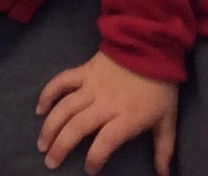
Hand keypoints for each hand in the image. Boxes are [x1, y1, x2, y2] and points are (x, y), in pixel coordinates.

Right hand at [37, 50, 177, 173]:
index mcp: (127, 116)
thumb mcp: (168, 118)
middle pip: (77, 127)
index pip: (105, 141)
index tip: (90, 170)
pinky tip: (39, 109)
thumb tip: (164, 175)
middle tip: (51, 163)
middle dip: (61, 147)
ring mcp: (92, 85)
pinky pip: (62, 81)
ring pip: (65, 107)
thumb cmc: (161, 86)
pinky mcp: (85, 70)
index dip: (95, 158)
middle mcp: (106, 102)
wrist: (154, 44)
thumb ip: (164, 148)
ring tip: (42, 144)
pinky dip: (48, 93)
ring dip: (50, 127)